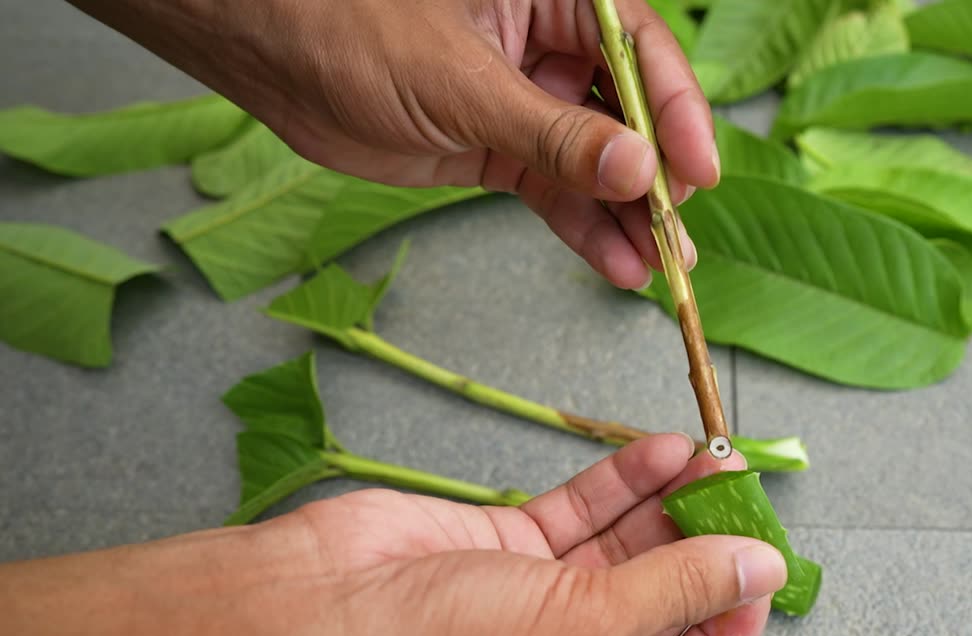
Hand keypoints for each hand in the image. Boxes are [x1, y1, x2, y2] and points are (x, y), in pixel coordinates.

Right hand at [0, 435, 785, 635]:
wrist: (296, 616)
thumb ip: (674, 596)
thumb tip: (759, 569)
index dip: (730, 618)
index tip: (761, 557)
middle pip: (659, 599)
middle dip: (703, 542)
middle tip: (739, 489)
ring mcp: (533, 600)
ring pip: (623, 546)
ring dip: (667, 501)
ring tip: (710, 457)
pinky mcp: (501, 545)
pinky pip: (577, 511)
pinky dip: (619, 479)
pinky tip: (658, 450)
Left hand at [70, 0, 719, 289]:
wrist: (270, 57)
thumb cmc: (349, 26)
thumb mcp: (461, 83)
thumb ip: (551, 133)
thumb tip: (636, 168)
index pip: (638, 50)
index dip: (674, 111)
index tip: (697, 169)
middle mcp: (548, 45)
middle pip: (628, 112)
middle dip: (656, 175)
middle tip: (676, 231)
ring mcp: (524, 100)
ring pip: (596, 161)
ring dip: (627, 214)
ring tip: (660, 268)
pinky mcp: (498, 149)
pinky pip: (555, 190)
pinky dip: (585, 228)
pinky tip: (617, 264)